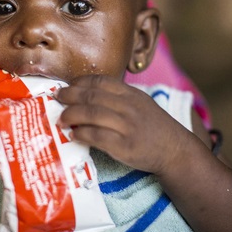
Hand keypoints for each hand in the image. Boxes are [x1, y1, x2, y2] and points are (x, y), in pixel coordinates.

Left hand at [55, 75, 188, 174]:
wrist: (175, 150)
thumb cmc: (154, 127)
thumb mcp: (140, 103)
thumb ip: (118, 97)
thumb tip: (86, 95)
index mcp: (131, 94)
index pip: (100, 81)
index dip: (79, 82)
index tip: (67, 86)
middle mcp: (128, 107)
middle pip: (92, 96)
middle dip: (69, 96)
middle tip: (57, 99)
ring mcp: (127, 126)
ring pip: (92, 114)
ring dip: (71, 115)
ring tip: (61, 119)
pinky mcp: (124, 146)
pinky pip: (97, 136)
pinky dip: (82, 134)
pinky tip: (73, 135)